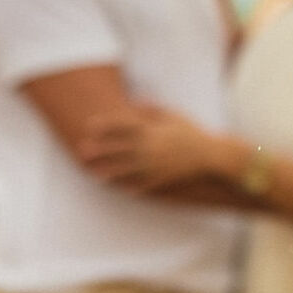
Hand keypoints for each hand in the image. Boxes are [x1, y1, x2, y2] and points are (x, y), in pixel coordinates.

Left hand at [79, 106, 219, 192]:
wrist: (211, 156)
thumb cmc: (192, 133)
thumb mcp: (174, 115)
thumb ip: (153, 108)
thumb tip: (134, 102)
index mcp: (153, 130)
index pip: (124, 126)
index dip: (106, 125)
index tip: (90, 126)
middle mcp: (151, 148)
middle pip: (119, 149)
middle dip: (100, 150)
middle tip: (82, 152)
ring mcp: (156, 165)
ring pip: (126, 169)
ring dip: (109, 172)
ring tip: (95, 175)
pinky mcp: (162, 179)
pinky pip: (142, 184)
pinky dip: (130, 187)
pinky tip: (118, 190)